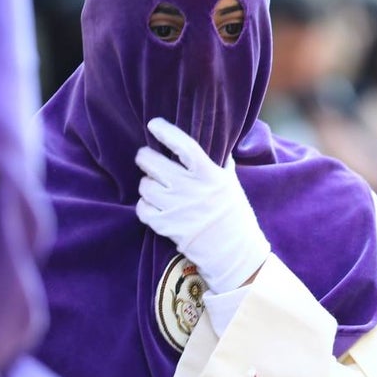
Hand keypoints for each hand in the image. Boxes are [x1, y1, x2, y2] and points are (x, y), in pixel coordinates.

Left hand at [135, 118, 270, 293]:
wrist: (234, 253)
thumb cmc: (234, 214)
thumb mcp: (231, 182)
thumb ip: (219, 160)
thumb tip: (214, 136)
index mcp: (210, 175)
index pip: (184, 146)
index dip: (165, 131)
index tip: (154, 124)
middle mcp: (191, 190)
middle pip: (152, 163)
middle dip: (145, 157)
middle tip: (146, 157)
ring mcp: (176, 209)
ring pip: (144, 185)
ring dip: (147, 184)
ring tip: (156, 186)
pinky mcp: (166, 227)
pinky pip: (142, 209)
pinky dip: (144, 206)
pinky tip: (154, 205)